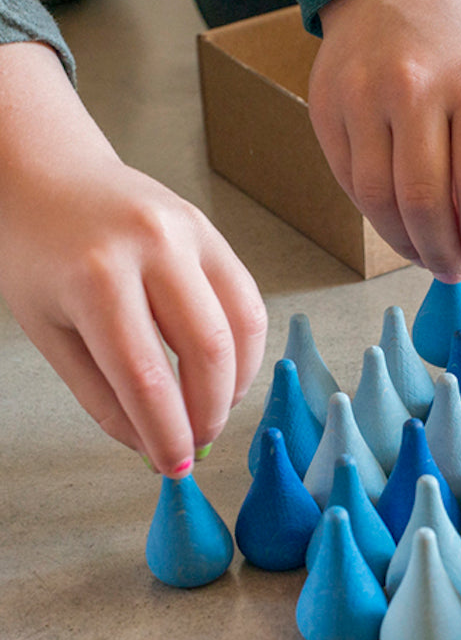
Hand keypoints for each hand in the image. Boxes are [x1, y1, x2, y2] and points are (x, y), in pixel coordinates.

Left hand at [0, 42, 267, 476]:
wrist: (46, 173)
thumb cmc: (35, 251)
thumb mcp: (48, 330)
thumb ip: (100, 394)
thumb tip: (150, 444)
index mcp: (95, 277)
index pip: (146, 377)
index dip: (167, 432)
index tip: (173, 465)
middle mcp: (151, 248)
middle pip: (207, 352)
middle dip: (210, 412)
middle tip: (198, 442)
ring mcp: (189, 233)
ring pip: (240, 327)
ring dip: (235, 383)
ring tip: (213, 409)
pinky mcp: (212, 232)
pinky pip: (247, 301)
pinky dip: (244, 347)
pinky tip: (225, 370)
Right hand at [309, 0, 460, 281]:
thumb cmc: (452, 44)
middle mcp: (414, 90)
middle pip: (426, 203)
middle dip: (442, 252)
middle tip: (452, 269)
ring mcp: (362, 98)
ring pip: (380, 202)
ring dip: (405, 244)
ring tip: (424, 254)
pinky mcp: (326, 109)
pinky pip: (351, 182)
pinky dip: (375, 215)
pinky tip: (394, 222)